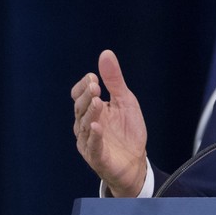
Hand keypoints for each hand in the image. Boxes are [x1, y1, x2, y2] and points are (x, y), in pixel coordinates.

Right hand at [71, 50, 147, 196]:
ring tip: (97, 101)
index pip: (79, 96)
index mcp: (92, 110)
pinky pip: (93, 146)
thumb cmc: (127, 130)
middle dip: (87, 96)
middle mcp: (87, 125)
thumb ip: (114, 80)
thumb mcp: (125, 101)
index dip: (83, 87)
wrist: (136, 161)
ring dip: (91, 113)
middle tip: (94, 85)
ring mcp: (90, 142)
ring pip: (86, 126)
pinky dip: (95, 136)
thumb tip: (106, 53)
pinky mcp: (97, 157)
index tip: (93, 77)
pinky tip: (97, 126)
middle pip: (81, 109)